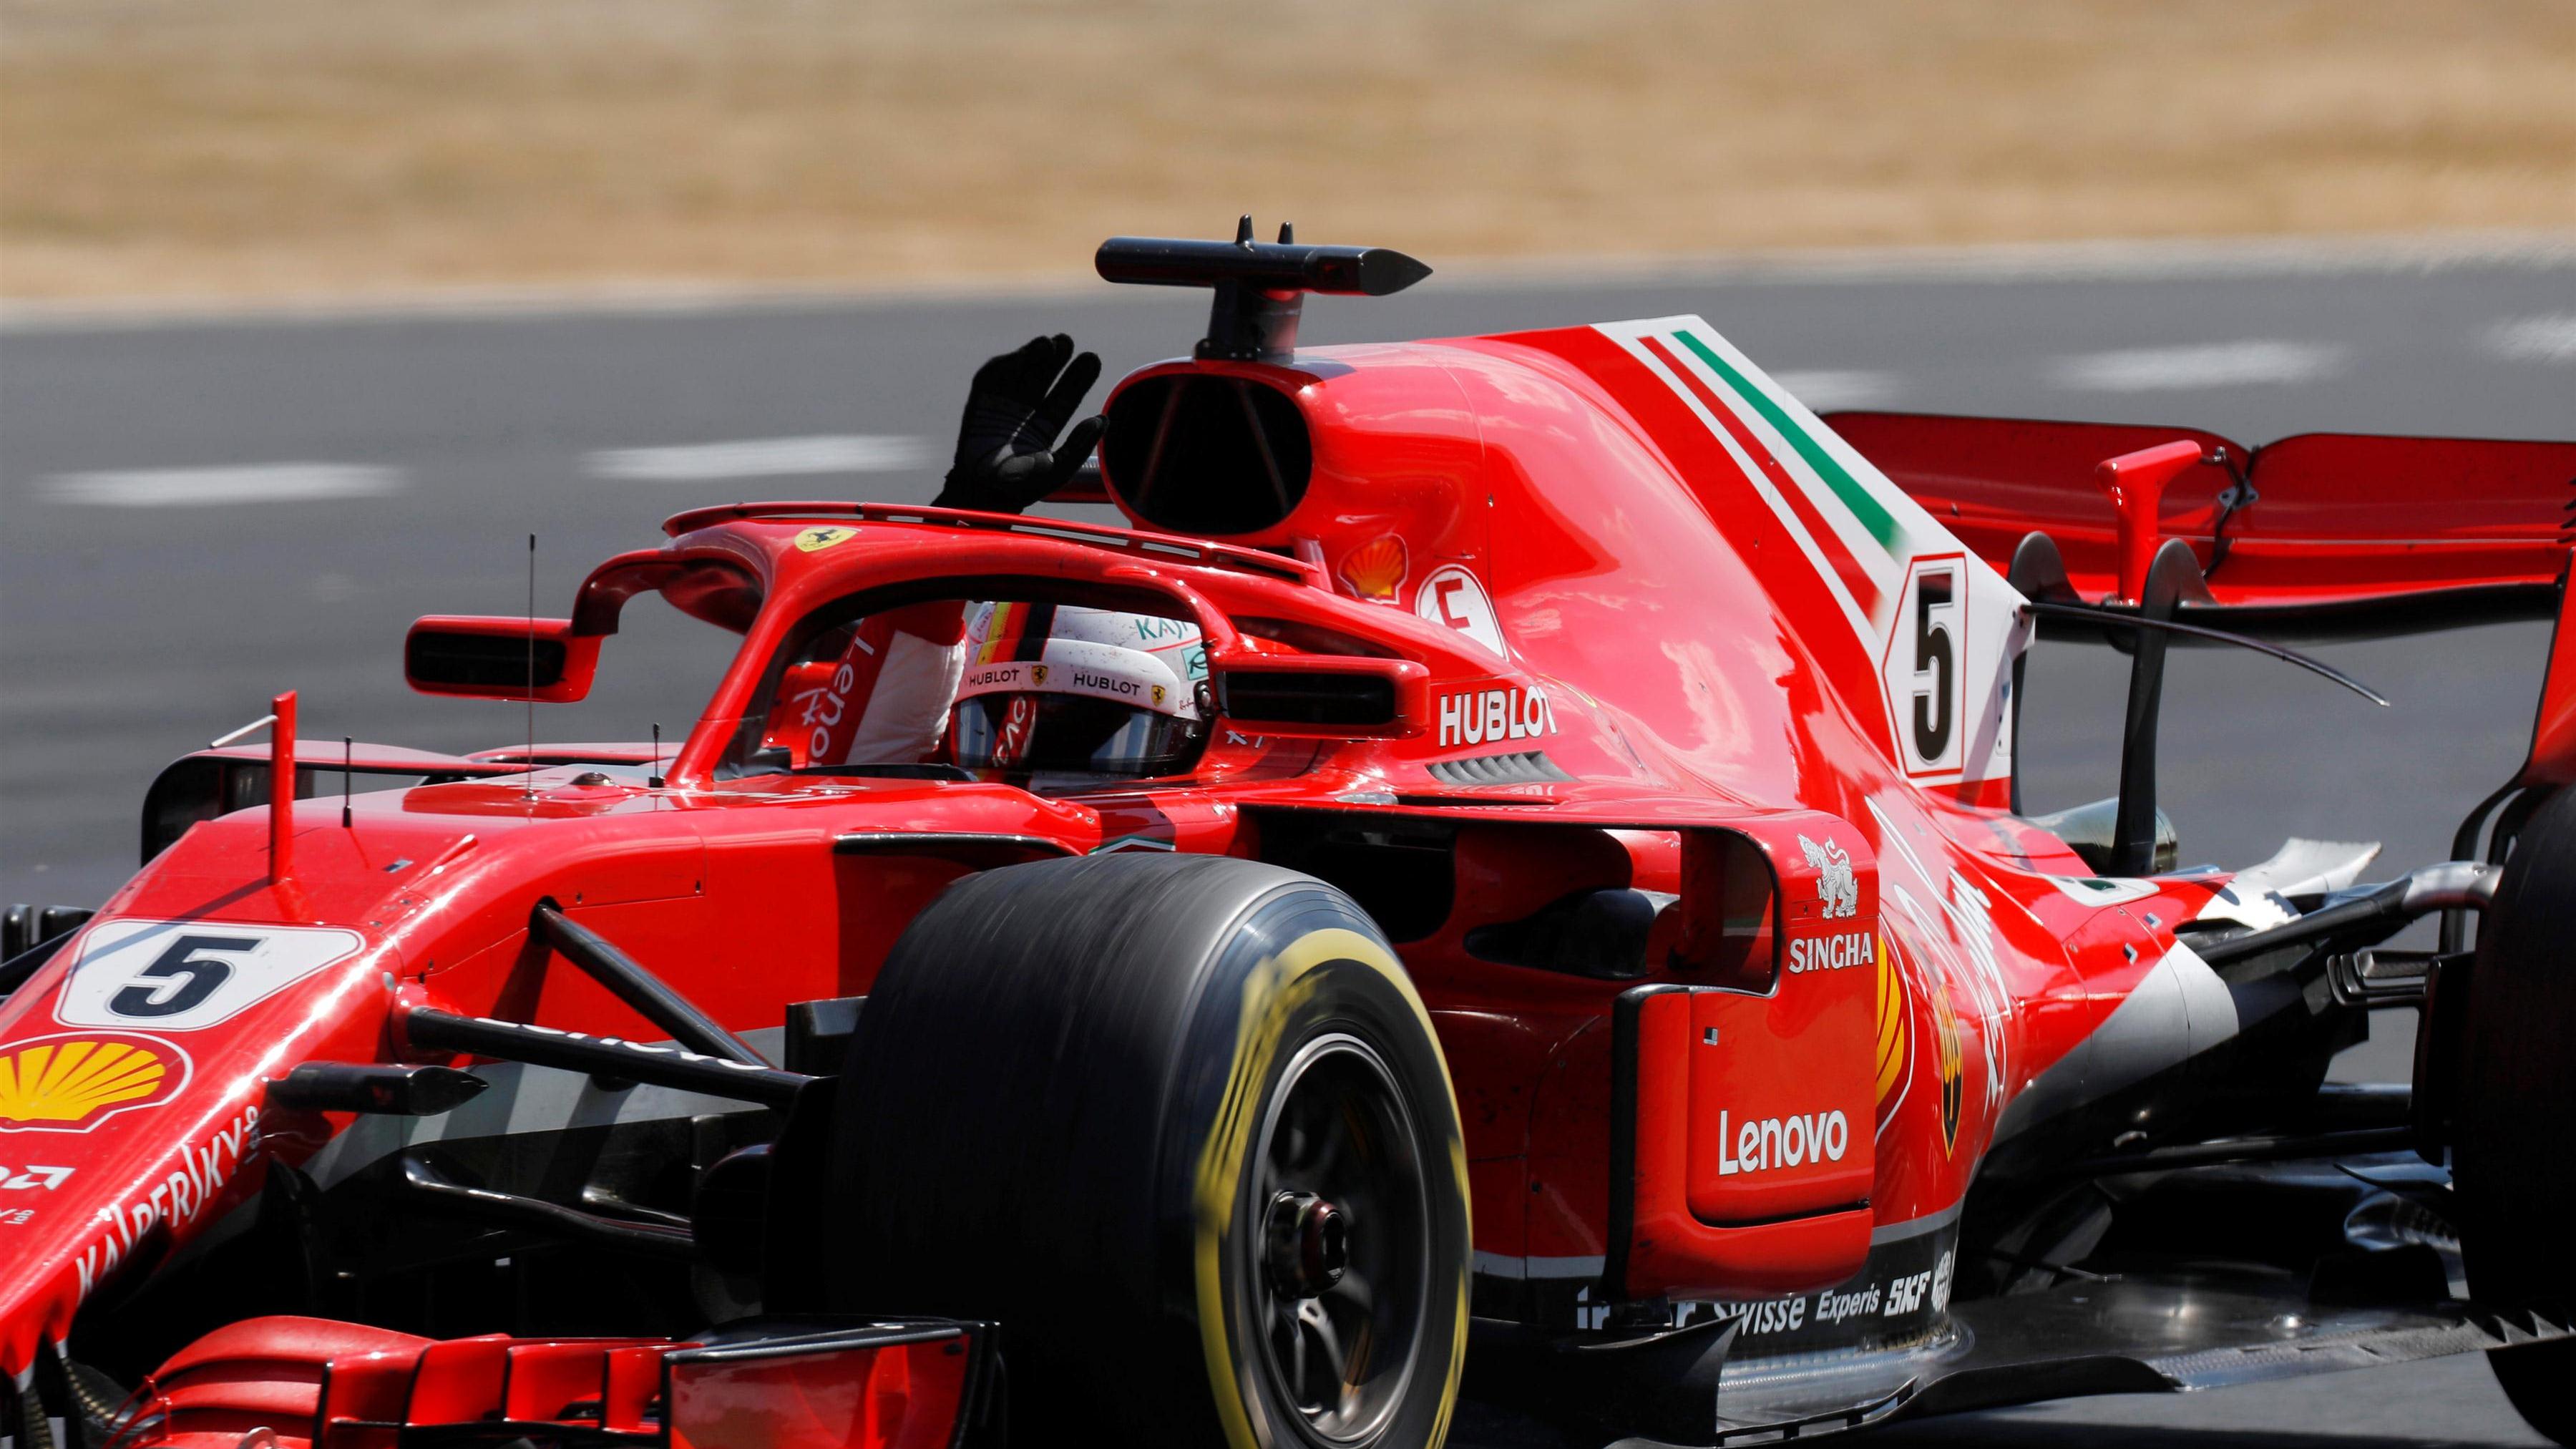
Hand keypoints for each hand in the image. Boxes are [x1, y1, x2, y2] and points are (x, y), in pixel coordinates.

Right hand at [933, 334, 1106, 513]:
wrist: (981, 494)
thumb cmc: (1021, 487)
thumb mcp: (1057, 470)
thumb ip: (1079, 446)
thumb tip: (1103, 419)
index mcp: (1046, 426)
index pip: (1065, 396)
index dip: (1078, 377)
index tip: (1092, 359)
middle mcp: (1026, 411)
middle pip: (1044, 376)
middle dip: (1056, 358)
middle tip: (1068, 341)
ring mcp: (1003, 404)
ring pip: (1021, 371)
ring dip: (1032, 354)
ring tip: (1048, 343)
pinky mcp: (981, 402)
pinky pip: (992, 377)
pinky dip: (1004, 364)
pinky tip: (1020, 356)